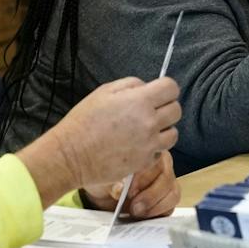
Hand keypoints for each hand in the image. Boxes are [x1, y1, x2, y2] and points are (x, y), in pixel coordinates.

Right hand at [18, 76, 179, 207]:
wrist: (71, 155)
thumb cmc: (84, 121)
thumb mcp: (105, 92)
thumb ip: (131, 85)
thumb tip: (147, 87)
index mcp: (140, 101)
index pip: (171, 88)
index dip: (166, 89)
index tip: (158, 93)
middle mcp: (149, 122)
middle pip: (176, 110)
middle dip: (166, 108)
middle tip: (151, 111)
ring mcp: (149, 144)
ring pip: (173, 134)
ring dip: (163, 130)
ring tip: (146, 130)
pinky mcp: (145, 162)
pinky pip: (160, 152)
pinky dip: (153, 148)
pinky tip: (138, 145)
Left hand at [83, 151, 180, 218]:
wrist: (105, 193)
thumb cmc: (107, 179)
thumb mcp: (103, 179)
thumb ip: (111, 182)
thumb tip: (119, 189)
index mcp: (148, 152)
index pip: (154, 161)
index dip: (143, 178)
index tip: (129, 191)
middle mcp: (162, 165)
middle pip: (166, 178)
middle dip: (150, 195)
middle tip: (134, 207)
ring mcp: (168, 182)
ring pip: (172, 193)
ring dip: (155, 205)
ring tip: (137, 212)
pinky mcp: (168, 199)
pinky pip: (171, 206)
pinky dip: (158, 213)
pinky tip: (143, 216)